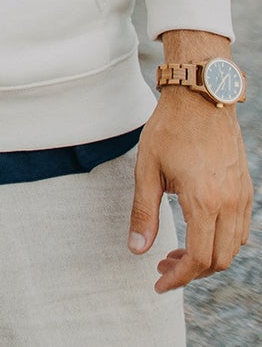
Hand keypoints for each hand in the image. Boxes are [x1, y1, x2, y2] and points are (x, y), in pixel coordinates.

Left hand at [131, 37, 251, 290]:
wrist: (201, 99)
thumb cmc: (169, 130)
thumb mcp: (146, 170)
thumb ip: (143, 212)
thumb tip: (137, 249)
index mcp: (204, 201)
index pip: (199, 258)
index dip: (178, 277)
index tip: (158, 283)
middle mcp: (230, 204)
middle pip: (219, 260)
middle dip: (190, 272)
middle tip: (161, 267)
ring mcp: (242, 197)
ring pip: (232, 248)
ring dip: (206, 259)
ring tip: (175, 253)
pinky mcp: (245, 190)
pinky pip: (239, 230)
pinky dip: (219, 242)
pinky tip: (195, 233)